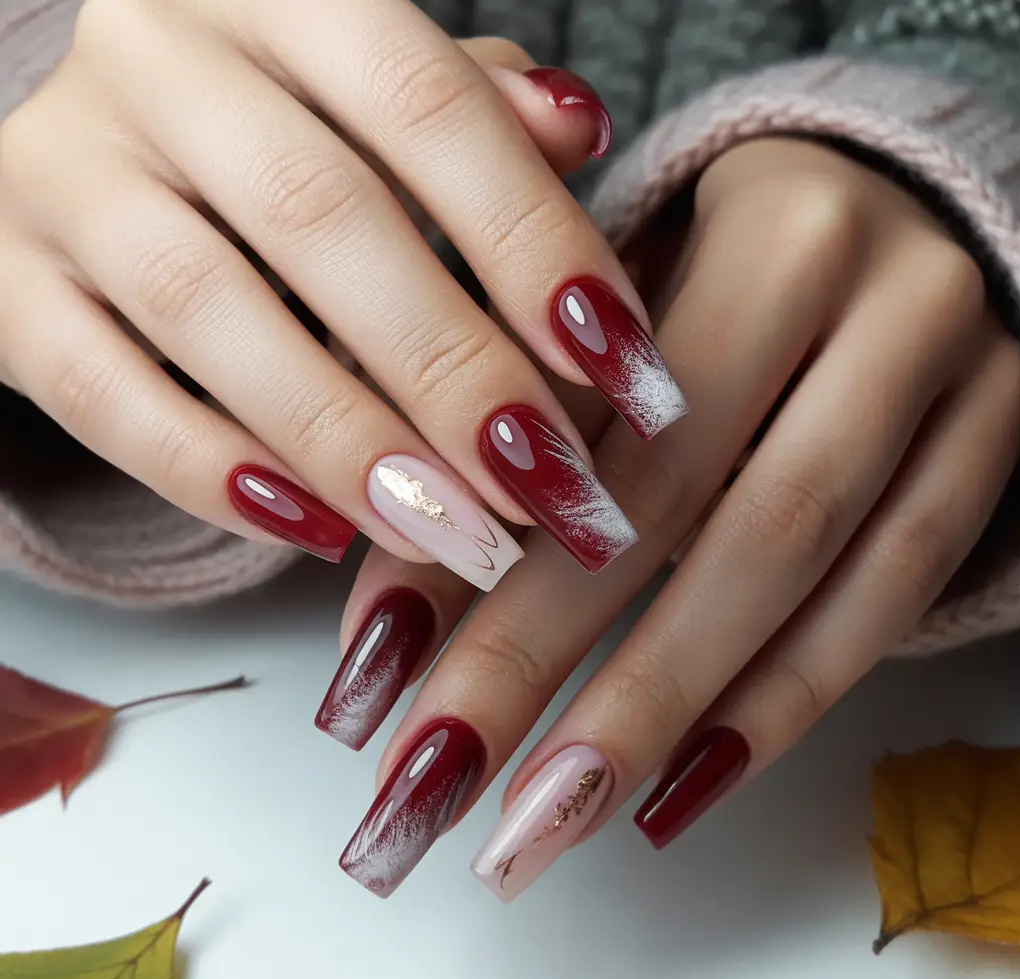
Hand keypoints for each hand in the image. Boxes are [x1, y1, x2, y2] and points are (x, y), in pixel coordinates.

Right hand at [0, 1, 682, 591]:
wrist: (36, 97)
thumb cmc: (243, 98)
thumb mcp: (349, 67)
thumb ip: (461, 100)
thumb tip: (577, 133)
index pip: (429, 108)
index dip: (535, 245)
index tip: (625, 370)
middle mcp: (158, 64)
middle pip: (327, 224)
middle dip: (457, 377)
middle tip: (555, 493)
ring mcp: (59, 170)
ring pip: (214, 315)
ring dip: (350, 446)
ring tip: (459, 539)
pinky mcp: (0, 281)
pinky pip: (100, 392)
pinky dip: (210, 472)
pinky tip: (315, 531)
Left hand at [324, 138, 1019, 897]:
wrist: (905, 208)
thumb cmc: (720, 265)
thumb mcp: (605, 313)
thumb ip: (494, 448)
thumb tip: (384, 641)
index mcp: (750, 223)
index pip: (590, 423)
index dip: (479, 574)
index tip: (377, 699)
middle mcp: (869, 284)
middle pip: (685, 503)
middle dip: (545, 662)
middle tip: (437, 788)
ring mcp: (955, 367)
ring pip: (795, 564)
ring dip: (659, 711)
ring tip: (547, 818)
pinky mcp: (999, 437)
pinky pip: (895, 593)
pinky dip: (784, 699)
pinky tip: (684, 780)